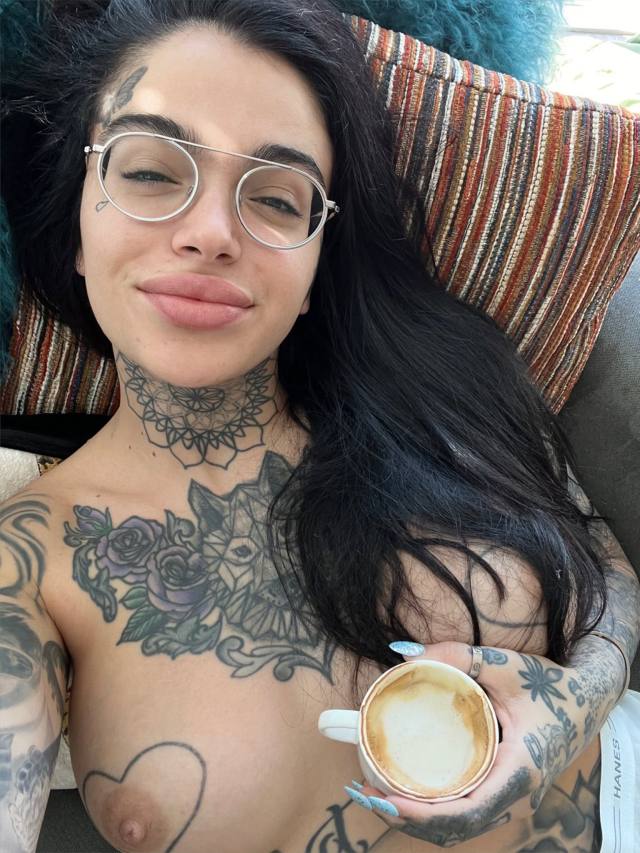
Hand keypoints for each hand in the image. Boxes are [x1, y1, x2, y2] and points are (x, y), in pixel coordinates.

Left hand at [349, 638, 622, 846]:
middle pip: (458, 826)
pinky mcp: (503, 791)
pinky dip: (433, 812)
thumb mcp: (506, 665)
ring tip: (372, 795)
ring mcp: (511, 797)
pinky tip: (402, 794)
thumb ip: (459, 656)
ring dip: (417, 818)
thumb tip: (404, 655)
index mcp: (520, 770)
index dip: (427, 813)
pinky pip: (466, 814)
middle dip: (410, 818)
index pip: (470, 809)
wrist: (587, 699)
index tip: (390, 801)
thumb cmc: (550, 684)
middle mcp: (516, 793)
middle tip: (366, 793)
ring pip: (460, 826)